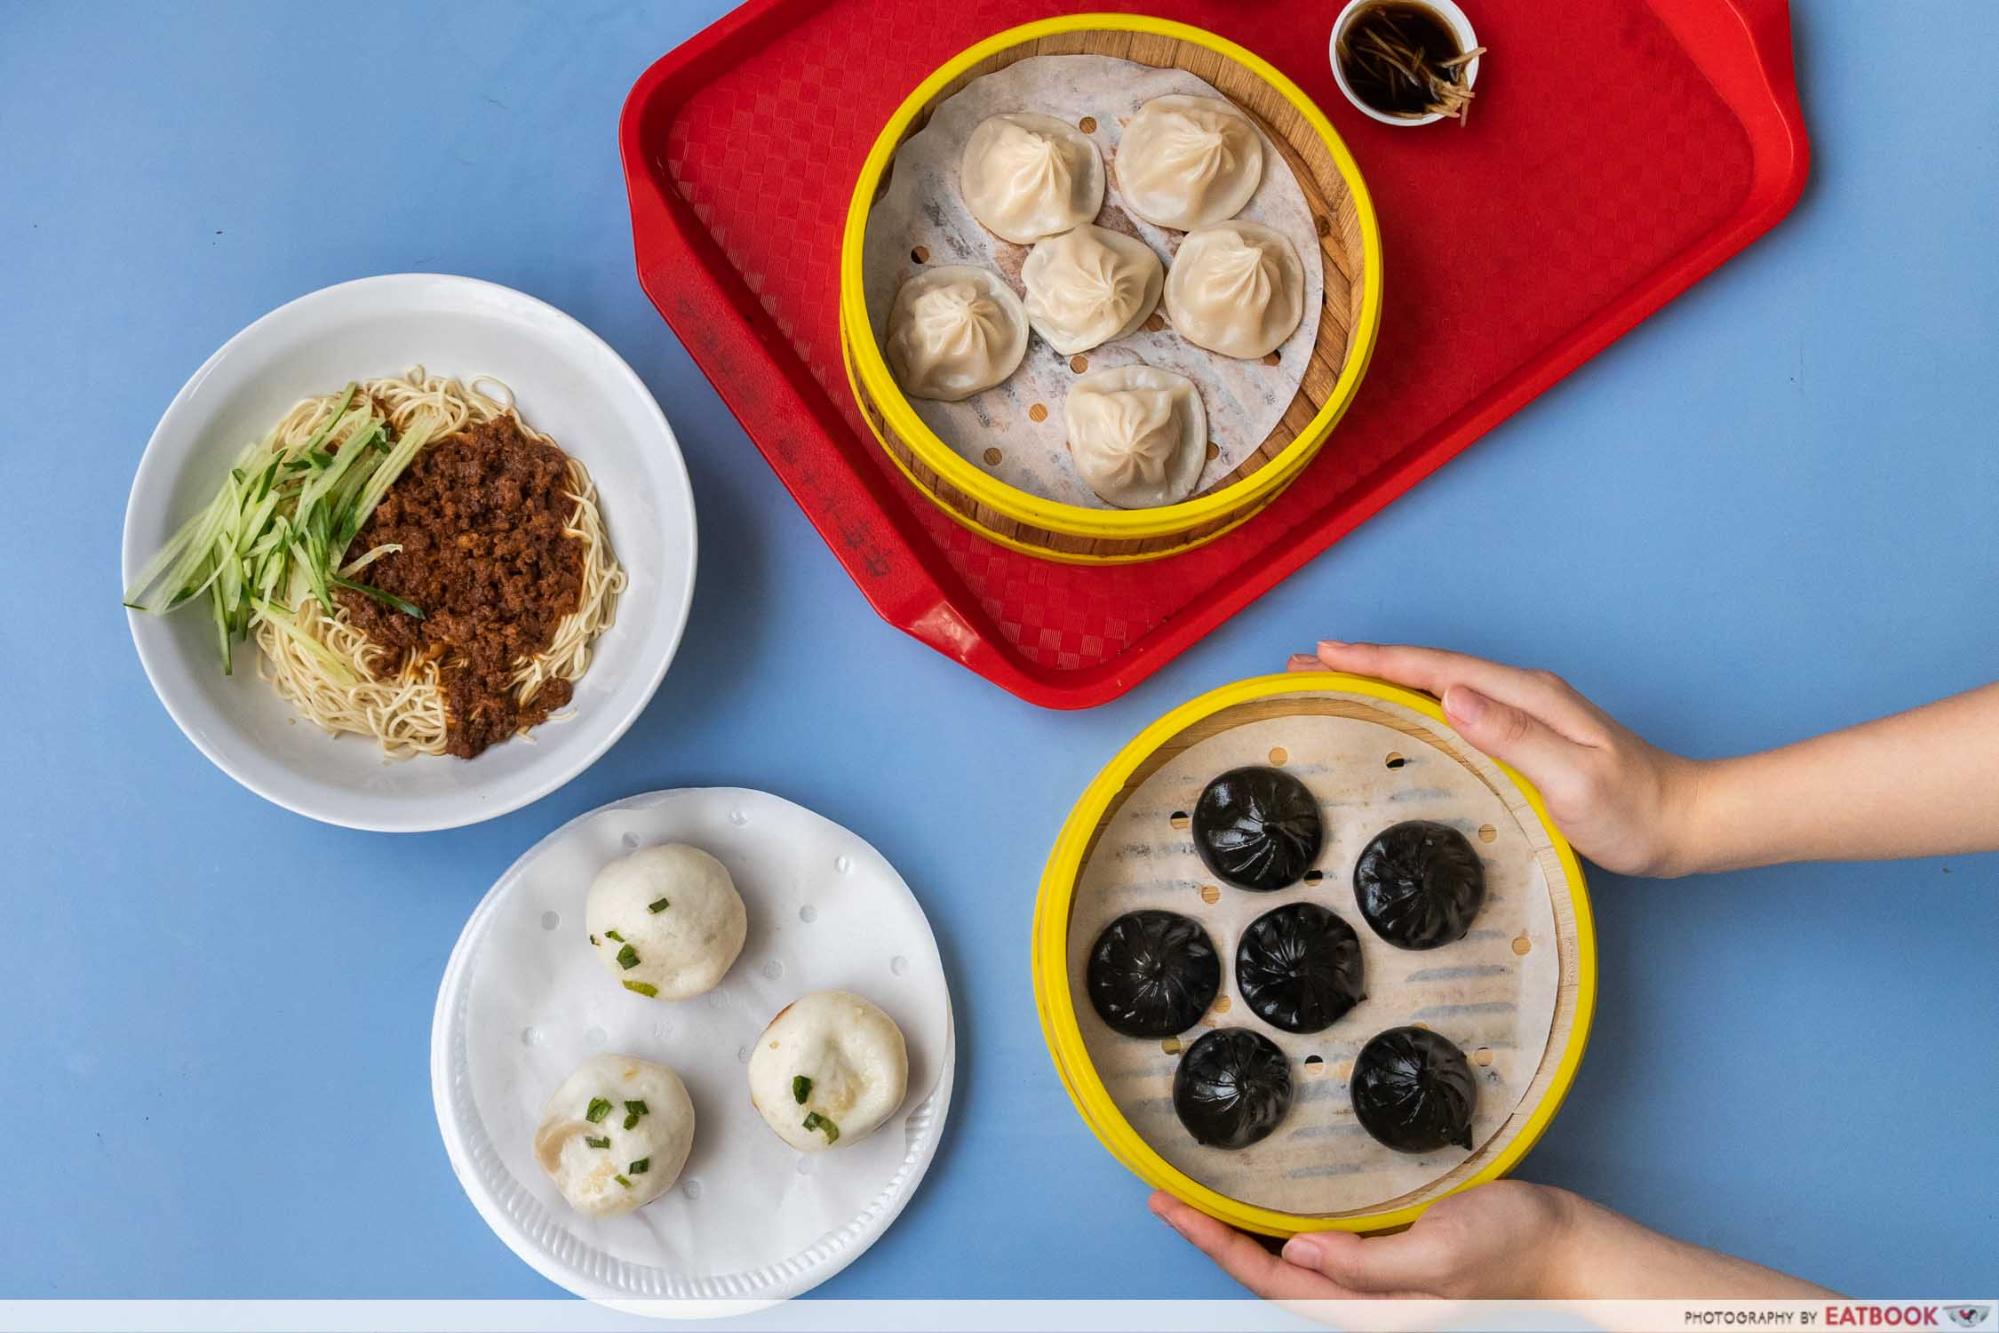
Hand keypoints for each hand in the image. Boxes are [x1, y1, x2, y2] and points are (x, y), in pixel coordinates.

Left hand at [1149, 1181, 1575, 1299]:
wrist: (1564, 1244)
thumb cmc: (1513, 1246)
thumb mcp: (1444, 1250)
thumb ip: (1370, 1262)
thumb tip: (1298, 1252)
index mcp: (1370, 1308)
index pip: (1269, 1278)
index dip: (1214, 1244)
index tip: (1171, 1206)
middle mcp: (1362, 1299)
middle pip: (1266, 1272)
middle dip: (1212, 1237)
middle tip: (1163, 1196)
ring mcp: (1371, 1281)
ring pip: (1286, 1259)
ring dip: (1238, 1230)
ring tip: (1194, 1197)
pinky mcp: (1383, 1256)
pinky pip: (1316, 1246)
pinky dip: (1277, 1222)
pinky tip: (1262, 1202)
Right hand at [1286, 641, 1701, 876]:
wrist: (1685, 822)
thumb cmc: (1634, 810)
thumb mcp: (1574, 779)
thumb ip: (1514, 736)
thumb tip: (1452, 696)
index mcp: (1525, 695)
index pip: (1436, 669)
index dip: (1377, 660)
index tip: (1324, 654)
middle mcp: (1519, 693)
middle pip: (1428, 669)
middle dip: (1363, 663)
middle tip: (1302, 666)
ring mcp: (1521, 712)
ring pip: (1436, 686)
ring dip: (1381, 680)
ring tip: (1331, 683)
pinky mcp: (1522, 734)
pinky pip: (1451, 708)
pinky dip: (1410, 703)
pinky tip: (1393, 715)